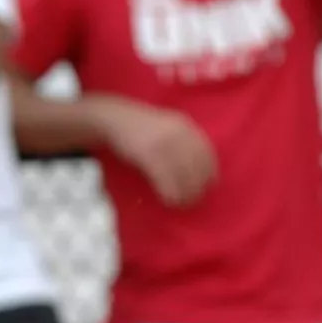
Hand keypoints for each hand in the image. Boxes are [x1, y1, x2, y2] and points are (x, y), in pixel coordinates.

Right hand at [96, 98, 217, 207]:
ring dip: (185, 193)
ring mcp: (164, 143)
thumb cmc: (139, 128)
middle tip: (193, 201)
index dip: (209, 173)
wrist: (112, 118)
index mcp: (186, 126)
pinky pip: (165, 178)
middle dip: (197, 187)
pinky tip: (169, 201)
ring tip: (181, 204)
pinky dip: (170, 192)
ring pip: (183, 174)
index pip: (207, 154)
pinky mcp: (149, 153)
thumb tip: (197, 169)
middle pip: (197, 166)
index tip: (207, 187)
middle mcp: (179, 133)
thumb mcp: (166, 127)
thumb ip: (182, 142)